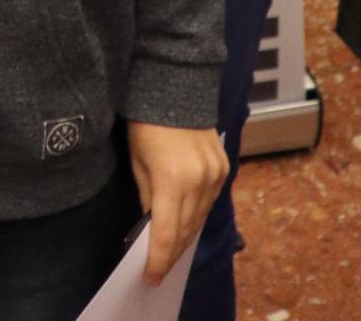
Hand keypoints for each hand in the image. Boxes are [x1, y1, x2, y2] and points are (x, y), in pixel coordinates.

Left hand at [127, 119, 227, 281]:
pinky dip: (198, 212)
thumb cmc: (146, 122)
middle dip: (172, 251)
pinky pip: (210, 200)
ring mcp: (215, 174)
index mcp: (172, 179)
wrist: (175, 84)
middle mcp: (199, 180)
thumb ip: (147, 197)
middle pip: (186, 230)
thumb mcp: (137, 161)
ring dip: (186, 234)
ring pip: (201, 218)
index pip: (167, 234)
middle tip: (159, 266)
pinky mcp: (224, 166)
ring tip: (172, 248)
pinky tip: (187, 219)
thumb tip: (152, 226)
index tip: (151, 277)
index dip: (158, 260)